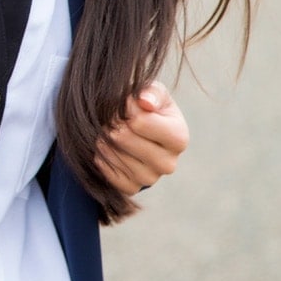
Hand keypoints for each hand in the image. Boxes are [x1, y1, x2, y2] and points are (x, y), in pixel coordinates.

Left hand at [94, 81, 188, 195]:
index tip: (124, 104)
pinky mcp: (132, 188)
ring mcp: (150, 178)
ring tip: (108, 130)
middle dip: (113, 123)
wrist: (142, 135)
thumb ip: (151, 92)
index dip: (125, 108)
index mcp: (179, 137)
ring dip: (104, 138)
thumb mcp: (154, 93)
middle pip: (124, 138)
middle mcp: (168, 163)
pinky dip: (101, 157)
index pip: (140, 122)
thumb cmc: (149, 108)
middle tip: (112, 118)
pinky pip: (107, 172)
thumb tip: (144, 101)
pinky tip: (106, 146)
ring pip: (113, 154)